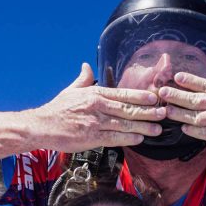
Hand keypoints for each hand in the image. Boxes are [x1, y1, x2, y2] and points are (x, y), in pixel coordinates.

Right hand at [31, 63, 164, 151]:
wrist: (41, 126)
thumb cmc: (57, 109)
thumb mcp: (71, 90)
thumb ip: (83, 79)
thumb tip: (87, 66)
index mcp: (95, 94)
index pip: (122, 94)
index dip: (139, 96)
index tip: (154, 97)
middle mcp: (97, 106)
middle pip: (127, 109)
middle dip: (147, 111)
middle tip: (163, 113)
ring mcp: (95, 122)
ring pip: (124, 124)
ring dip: (143, 127)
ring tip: (157, 129)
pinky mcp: (91, 138)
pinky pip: (114, 138)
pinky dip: (128, 138)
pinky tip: (140, 139)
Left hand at [158, 73, 205, 160]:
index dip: (192, 81)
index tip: (178, 77)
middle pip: (196, 99)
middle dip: (178, 95)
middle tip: (162, 92)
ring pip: (195, 116)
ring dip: (179, 113)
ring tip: (166, 110)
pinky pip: (203, 133)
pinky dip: (191, 130)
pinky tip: (182, 128)